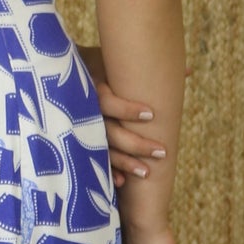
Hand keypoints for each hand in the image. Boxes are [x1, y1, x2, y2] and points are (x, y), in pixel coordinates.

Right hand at [77, 42, 191, 187]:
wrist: (55, 76)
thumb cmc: (93, 66)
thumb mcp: (114, 61)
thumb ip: (147, 67)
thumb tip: (189, 70)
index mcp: (89, 89)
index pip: (107, 103)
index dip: (127, 110)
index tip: (151, 115)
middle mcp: (82, 112)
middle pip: (108, 132)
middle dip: (135, 144)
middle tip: (162, 152)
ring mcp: (78, 129)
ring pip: (102, 150)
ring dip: (124, 163)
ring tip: (147, 173)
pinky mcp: (76, 143)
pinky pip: (91, 161)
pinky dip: (106, 171)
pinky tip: (121, 182)